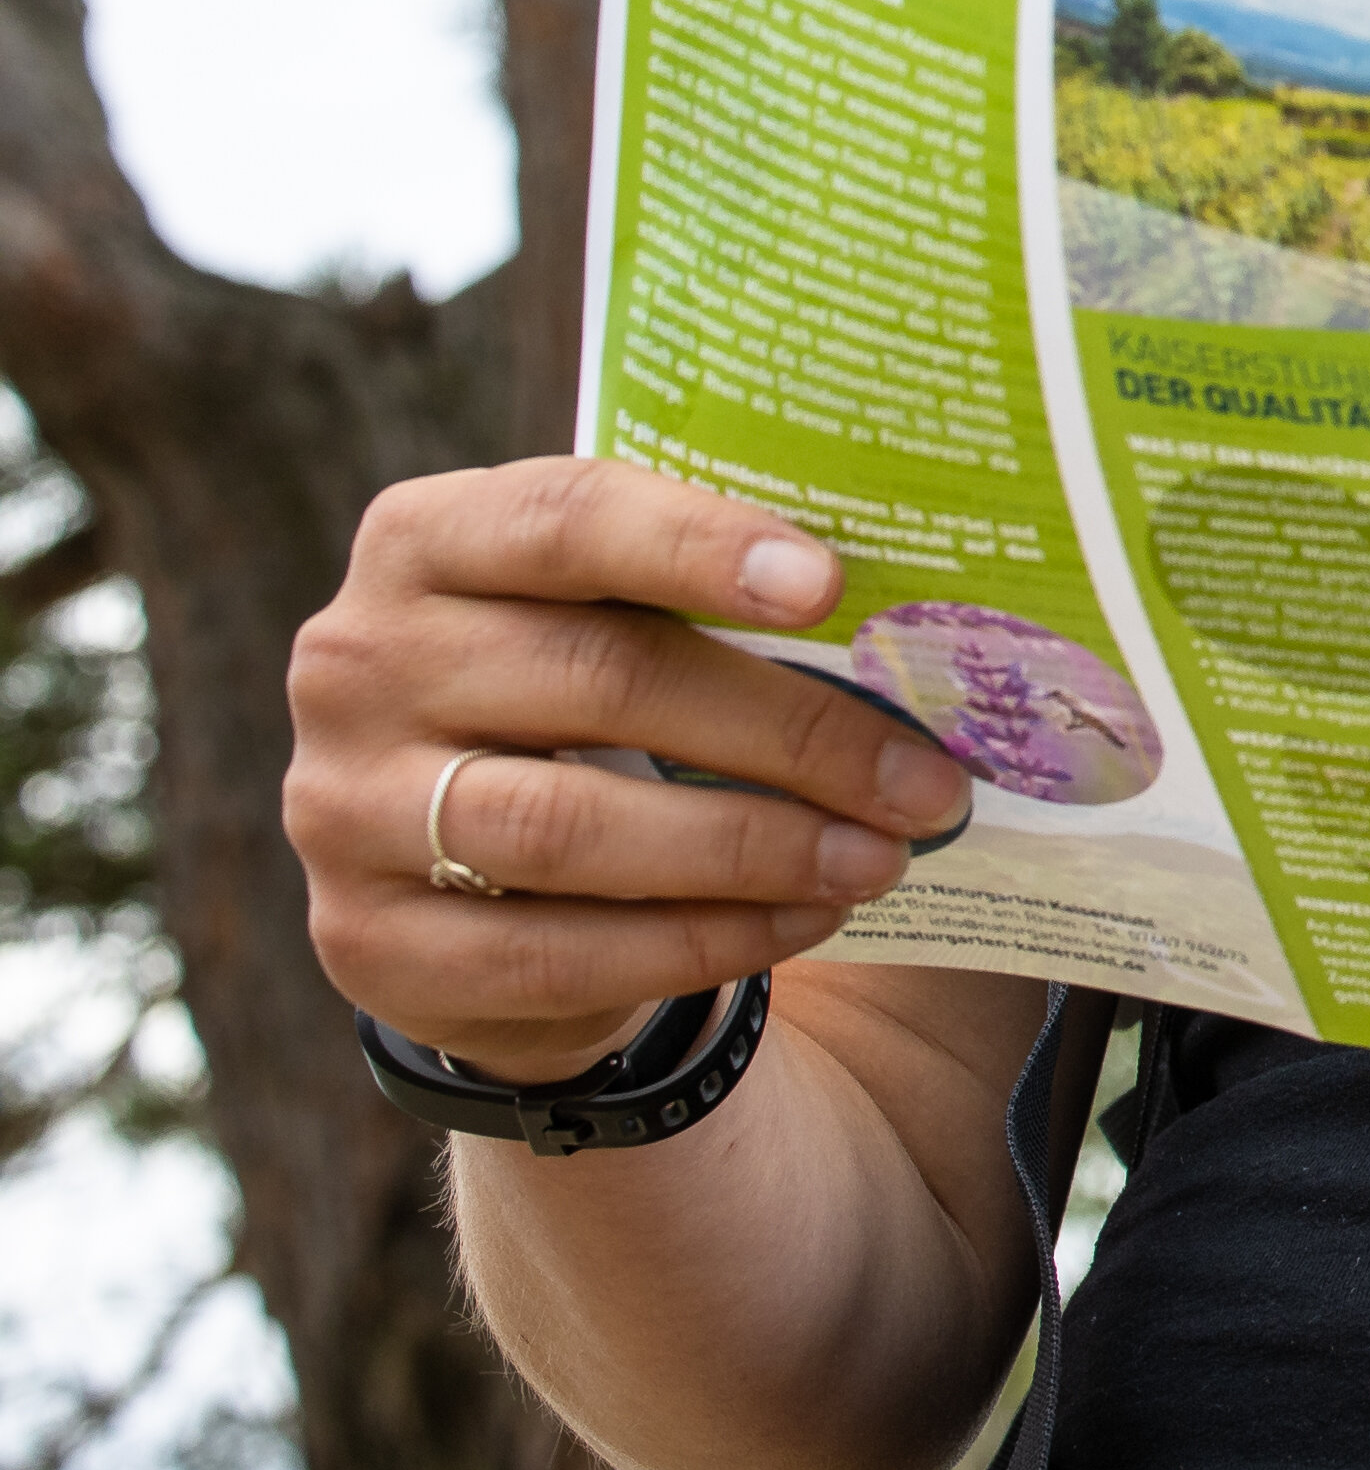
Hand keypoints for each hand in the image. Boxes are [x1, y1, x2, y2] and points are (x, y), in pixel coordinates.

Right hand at [290, 464, 981, 1085]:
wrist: (464, 861)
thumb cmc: (582, 695)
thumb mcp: (615, 614)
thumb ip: (710, 593)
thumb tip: (917, 616)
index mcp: (427, 540)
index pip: (567, 518)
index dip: (699, 545)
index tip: (829, 584)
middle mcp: (358, 663)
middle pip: (599, 681)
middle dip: (789, 733)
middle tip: (926, 777)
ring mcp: (343, 807)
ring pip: (571, 829)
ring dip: (753, 848)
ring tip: (881, 857)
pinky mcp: (365, 941)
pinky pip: (552, 951)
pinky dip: (698, 941)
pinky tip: (802, 920)